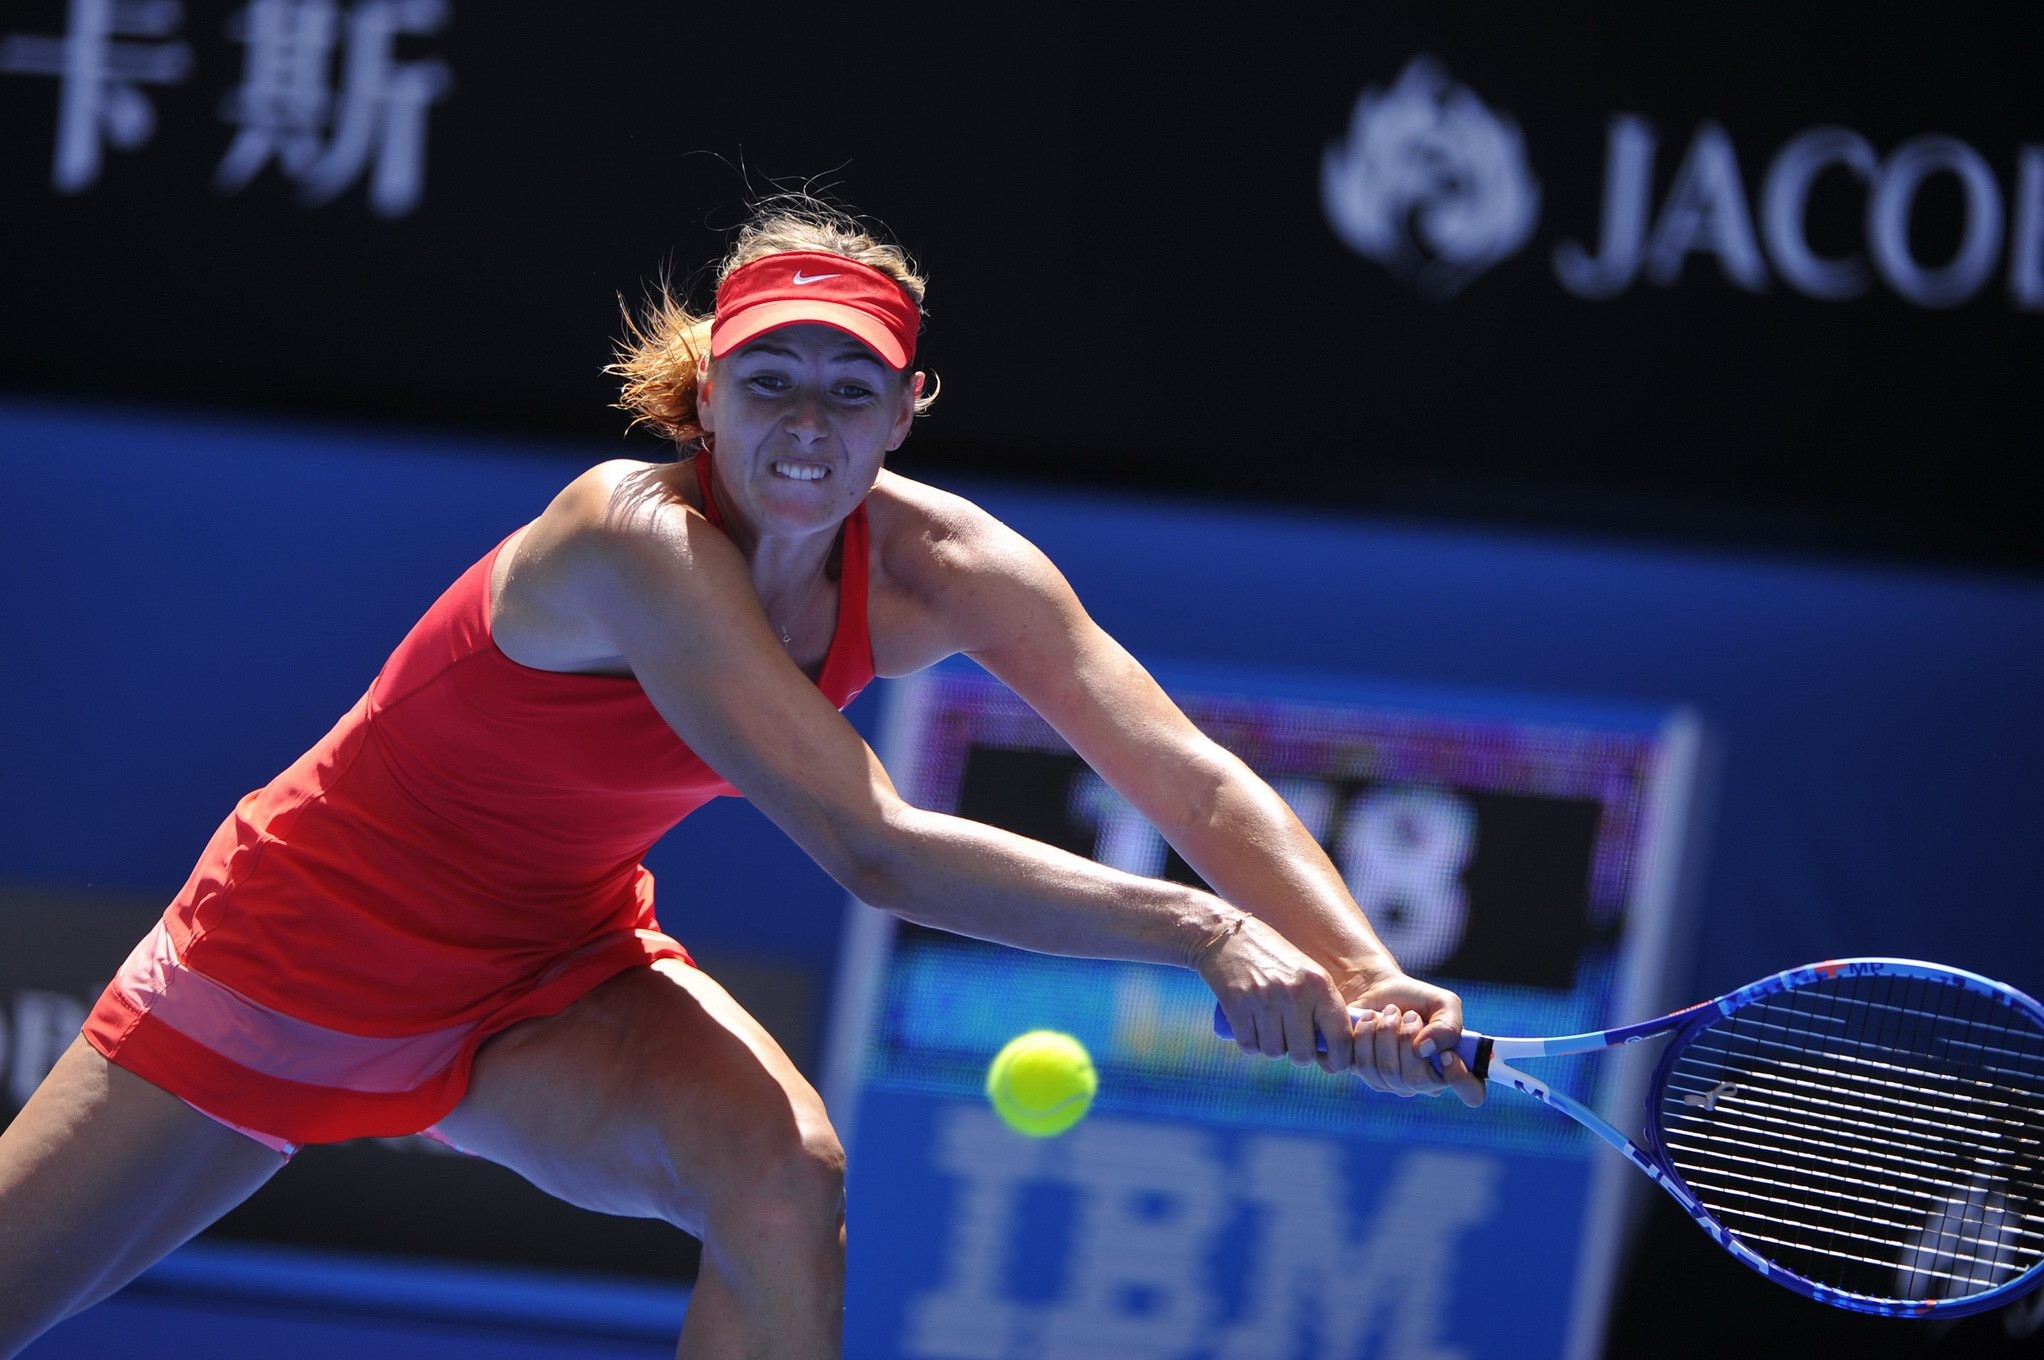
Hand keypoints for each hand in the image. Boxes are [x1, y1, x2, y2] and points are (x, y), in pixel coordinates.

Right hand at [1198, 914, 1360, 1074]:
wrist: (1228, 936)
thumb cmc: (1273, 959)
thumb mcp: (1306, 974)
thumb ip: (1322, 1007)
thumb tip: (1332, 1053)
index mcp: (1319, 984)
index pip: (1340, 1037)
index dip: (1339, 1059)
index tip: (1330, 1063)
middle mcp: (1295, 993)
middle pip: (1303, 1054)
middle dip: (1295, 1053)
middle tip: (1288, 1037)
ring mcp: (1265, 999)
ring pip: (1274, 1052)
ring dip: (1269, 1046)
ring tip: (1265, 1023)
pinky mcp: (1237, 1004)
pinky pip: (1249, 1045)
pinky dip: (1248, 1042)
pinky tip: (1248, 1024)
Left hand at [1346, 973, 1484, 1107]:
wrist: (1377, 989)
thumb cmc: (1416, 1000)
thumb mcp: (1443, 1003)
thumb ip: (1448, 1026)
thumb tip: (1426, 1050)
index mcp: (1452, 1068)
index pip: (1471, 1093)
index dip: (1461, 1079)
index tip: (1448, 1055)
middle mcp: (1424, 1083)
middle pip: (1416, 1080)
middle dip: (1408, 1038)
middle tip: (1410, 1014)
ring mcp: (1393, 1083)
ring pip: (1387, 1071)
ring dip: (1386, 1031)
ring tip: (1389, 1013)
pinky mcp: (1365, 1075)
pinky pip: (1363, 1064)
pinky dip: (1365, 1033)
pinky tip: (1369, 1019)